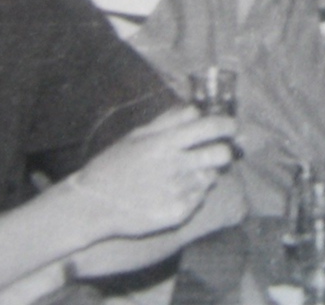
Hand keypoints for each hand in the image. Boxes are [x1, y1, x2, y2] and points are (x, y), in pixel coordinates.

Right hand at [68, 106, 236, 238]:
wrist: (93, 206)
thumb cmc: (113, 166)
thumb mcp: (136, 137)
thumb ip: (169, 121)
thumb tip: (195, 109)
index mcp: (165, 143)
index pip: (211, 128)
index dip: (227, 125)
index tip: (231, 126)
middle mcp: (175, 166)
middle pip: (221, 155)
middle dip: (223, 151)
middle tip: (214, 151)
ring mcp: (179, 192)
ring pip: (210, 177)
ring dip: (202, 173)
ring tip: (180, 175)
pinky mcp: (179, 214)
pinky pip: (199, 198)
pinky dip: (191, 193)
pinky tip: (170, 192)